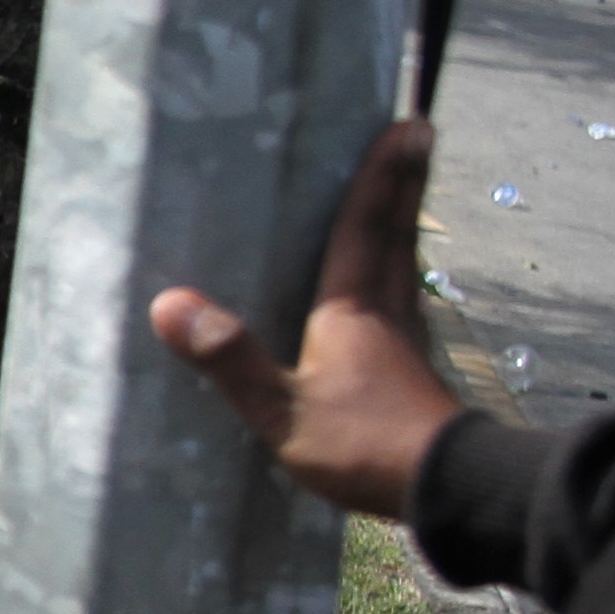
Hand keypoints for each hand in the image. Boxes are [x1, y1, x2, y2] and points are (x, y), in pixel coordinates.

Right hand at [149, 120, 465, 522]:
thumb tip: (170, 304)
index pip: (365, 228)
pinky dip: (400, 273)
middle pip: (395, 233)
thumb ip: (233, 360)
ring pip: (406, 265)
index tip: (407, 124)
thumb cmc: (364, 445)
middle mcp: (388, 311)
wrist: (444, 489)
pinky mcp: (415, 371)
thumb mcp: (284, 410)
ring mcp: (407, 341)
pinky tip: (395, 287)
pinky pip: (405, 300)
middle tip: (418, 133)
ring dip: (404, 223)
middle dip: (402, 182)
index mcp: (354, 309)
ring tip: (400, 196)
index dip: (381, 176)